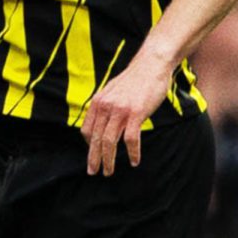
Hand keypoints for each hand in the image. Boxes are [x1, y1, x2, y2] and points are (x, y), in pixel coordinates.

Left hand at [80, 50, 175, 175]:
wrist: (151, 64)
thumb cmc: (135, 79)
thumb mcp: (112, 91)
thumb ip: (105, 106)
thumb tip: (101, 123)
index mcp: (98, 102)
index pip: (86, 130)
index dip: (88, 146)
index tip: (93, 156)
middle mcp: (105, 107)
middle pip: (95, 139)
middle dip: (94, 159)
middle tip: (94, 172)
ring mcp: (120, 110)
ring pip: (109, 142)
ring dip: (109, 160)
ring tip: (109, 171)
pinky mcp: (135, 113)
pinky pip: (131, 139)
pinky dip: (132, 153)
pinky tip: (134, 161)